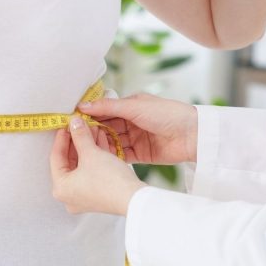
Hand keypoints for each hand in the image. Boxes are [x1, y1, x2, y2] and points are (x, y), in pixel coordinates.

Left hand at [50, 117, 145, 215]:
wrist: (134, 198)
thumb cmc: (109, 180)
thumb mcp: (91, 153)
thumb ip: (80, 136)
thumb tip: (74, 123)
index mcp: (60, 188)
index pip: (56, 157)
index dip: (62, 137)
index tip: (66, 125)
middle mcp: (68, 196)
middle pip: (69, 161)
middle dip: (77, 141)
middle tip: (80, 126)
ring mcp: (83, 197)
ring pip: (81, 166)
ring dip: (87, 147)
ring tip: (92, 129)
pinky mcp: (97, 196)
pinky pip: (90, 172)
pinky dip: (94, 158)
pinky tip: (100, 142)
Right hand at [78, 93, 198, 165]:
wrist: (192, 135)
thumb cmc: (167, 114)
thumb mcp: (135, 106)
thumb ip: (109, 107)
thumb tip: (83, 105)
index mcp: (130, 106)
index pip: (104, 111)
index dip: (90, 116)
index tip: (73, 121)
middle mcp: (131, 122)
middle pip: (106, 128)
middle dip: (93, 133)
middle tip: (76, 139)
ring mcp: (135, 138)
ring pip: (112, 143)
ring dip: (101, 146)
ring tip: (86, 150)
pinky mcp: (140, 154)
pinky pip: (121, 156)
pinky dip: (112, 157)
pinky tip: (100, 160)